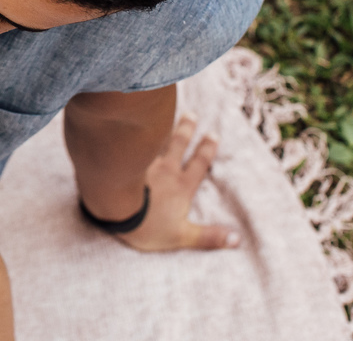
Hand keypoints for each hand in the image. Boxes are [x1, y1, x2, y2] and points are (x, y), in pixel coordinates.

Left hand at [112, 113, 239, 251]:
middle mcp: (165, 169)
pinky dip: (134, 132)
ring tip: (165, 113)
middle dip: (187, 129)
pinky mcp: (123, 160)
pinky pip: (132, 141)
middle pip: (178, 145)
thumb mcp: (182, 236)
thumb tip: (237, 239)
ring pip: (156, 140)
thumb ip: (209, 237)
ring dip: (162, 127)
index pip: (199, 165)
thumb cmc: (148, 226)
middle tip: (192, 115)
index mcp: (181, 186)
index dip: (207, 150)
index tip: (213, 134)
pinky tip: (130, 125)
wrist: (115, 212)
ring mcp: (144, 162)